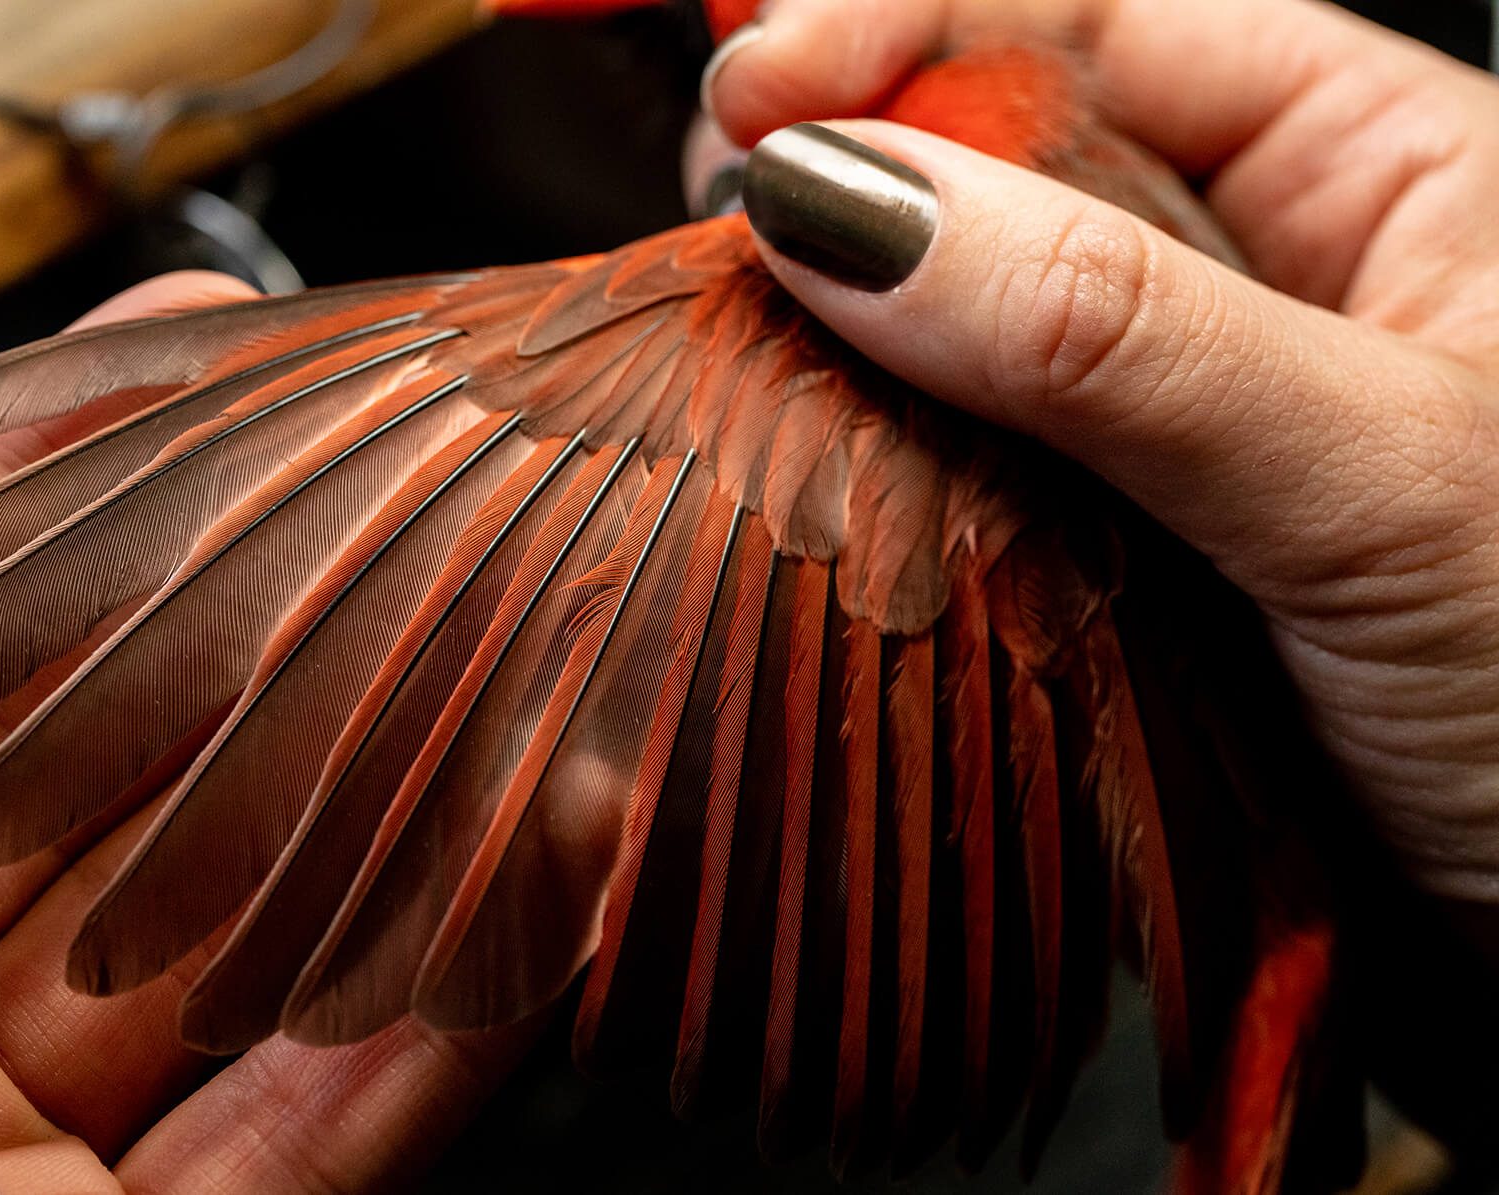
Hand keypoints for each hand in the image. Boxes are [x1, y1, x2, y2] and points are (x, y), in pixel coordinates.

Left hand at [0, 274, 536, 1193]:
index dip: (66, 492)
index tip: (196, 370)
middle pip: (123, 788)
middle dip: (274, 655)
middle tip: (420, 520)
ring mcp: (7, 1147)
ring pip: (246, 955)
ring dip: (403, 824)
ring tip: (541, 686)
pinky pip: (316, 1145)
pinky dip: (443, 1021)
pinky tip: (555, 879)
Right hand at [709, 0, 1498, 907]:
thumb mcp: (1366, 482)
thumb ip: (1110, 335)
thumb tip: (843, 206)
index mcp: (1384, 169)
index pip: (1105, 27)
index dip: (908, 35)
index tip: (753, 103)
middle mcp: (1275, 273)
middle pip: (1014, 160)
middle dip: (857, 180)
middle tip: (721, 226)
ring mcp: (1184, 416)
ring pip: (973, 321)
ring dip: (850, 333)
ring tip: (734, 347)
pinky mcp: (1120, 549)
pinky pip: (967, 466)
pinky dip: (879, 466)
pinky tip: (812, 471)